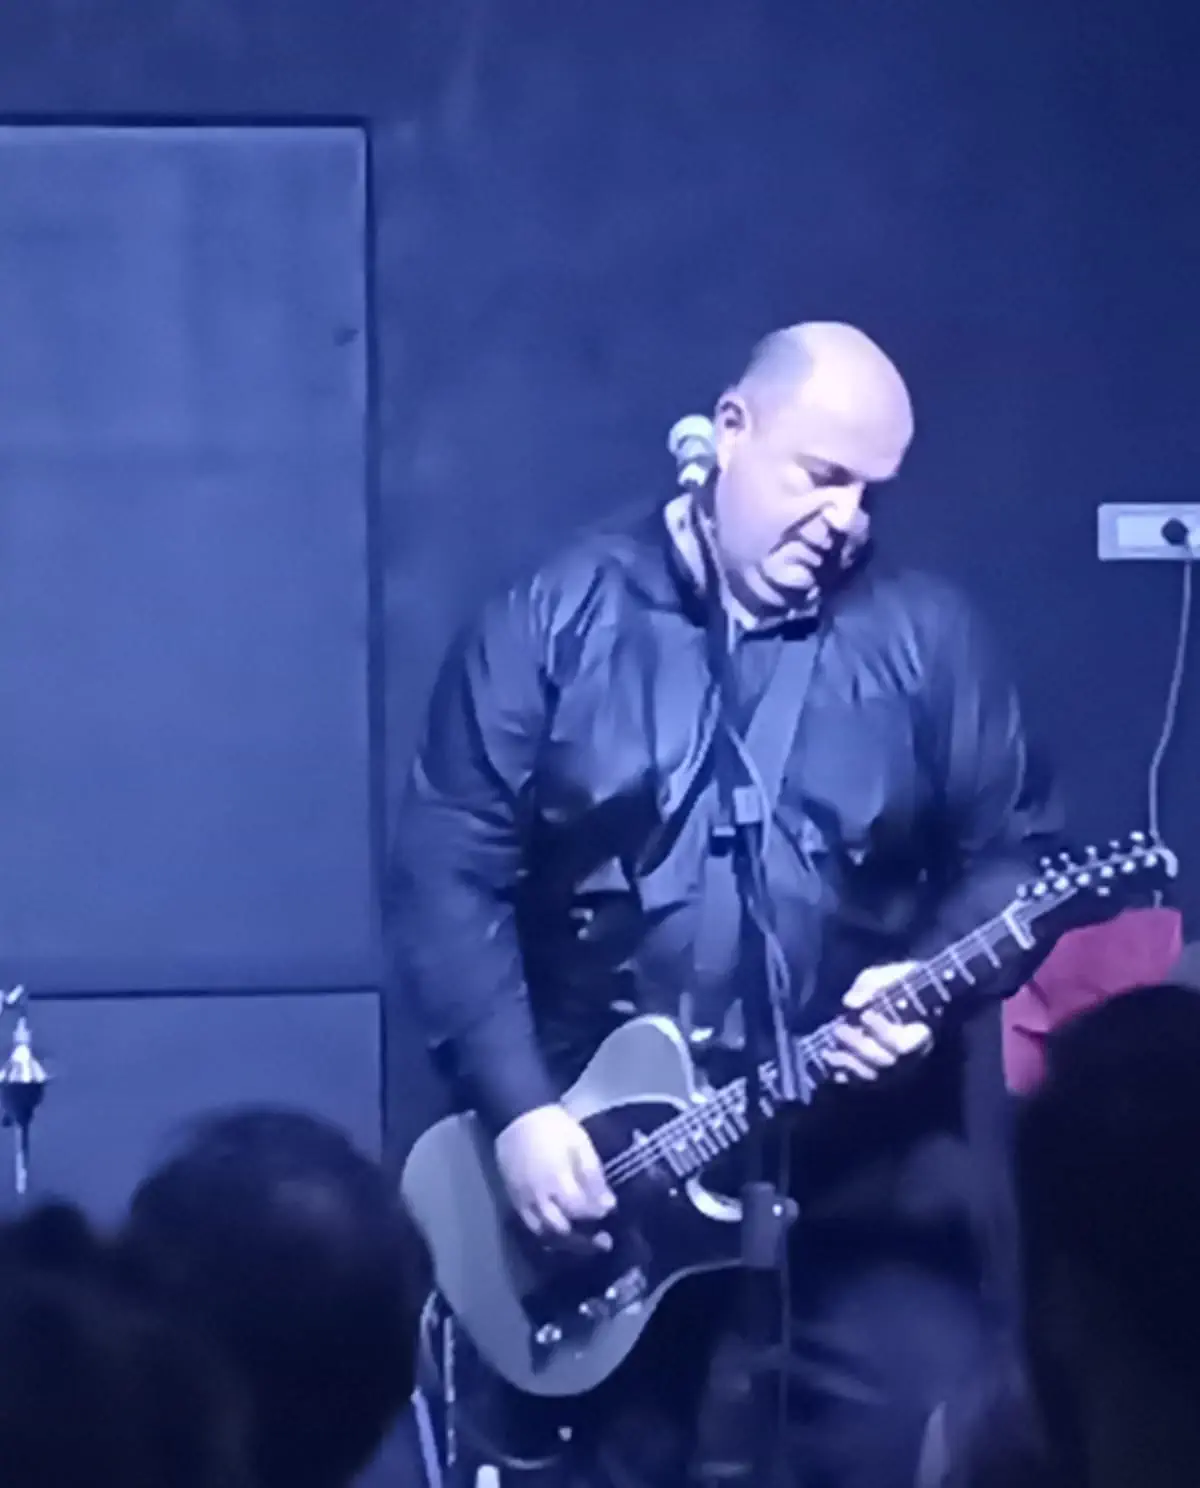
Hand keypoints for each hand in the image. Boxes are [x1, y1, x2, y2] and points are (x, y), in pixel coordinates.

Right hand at [495, 1104, 615, 1239]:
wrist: (518, 1116)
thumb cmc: (554, 1127)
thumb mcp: (580, 1144)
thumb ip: (594, 1176)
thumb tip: (609, 1205)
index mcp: (557, 1179)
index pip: (580, 1210)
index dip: (597, 1215)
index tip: (610, 1213)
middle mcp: (538, 1197)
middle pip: (561, 1231)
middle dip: (585, 1240)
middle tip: (604, 1240)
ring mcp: (523, 1201)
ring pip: (544, 1235)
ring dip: (567, 1243)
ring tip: (585, 1243)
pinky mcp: (514, 1202)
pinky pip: (531, 1228)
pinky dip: (548, 1236)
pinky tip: (562, 1235)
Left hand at [825, 962, 932, 1083]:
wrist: (906, 998)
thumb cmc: (900, 984)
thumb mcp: (889, 976)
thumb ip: (873, 985)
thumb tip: (850, 1003)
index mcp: (921, 1033)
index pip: (904, 1043)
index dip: (883, 1031)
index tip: (865, 1014)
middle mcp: (911, 1057)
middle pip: (885, 1061)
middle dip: (859, 1046)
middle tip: (838, 1029)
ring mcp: (896, 1069)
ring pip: (872, 1075)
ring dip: (848, 1064)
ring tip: (828, 1051)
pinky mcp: (880, 1075)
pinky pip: (863, 1082)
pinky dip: (846, 1075)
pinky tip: (831, 1063)